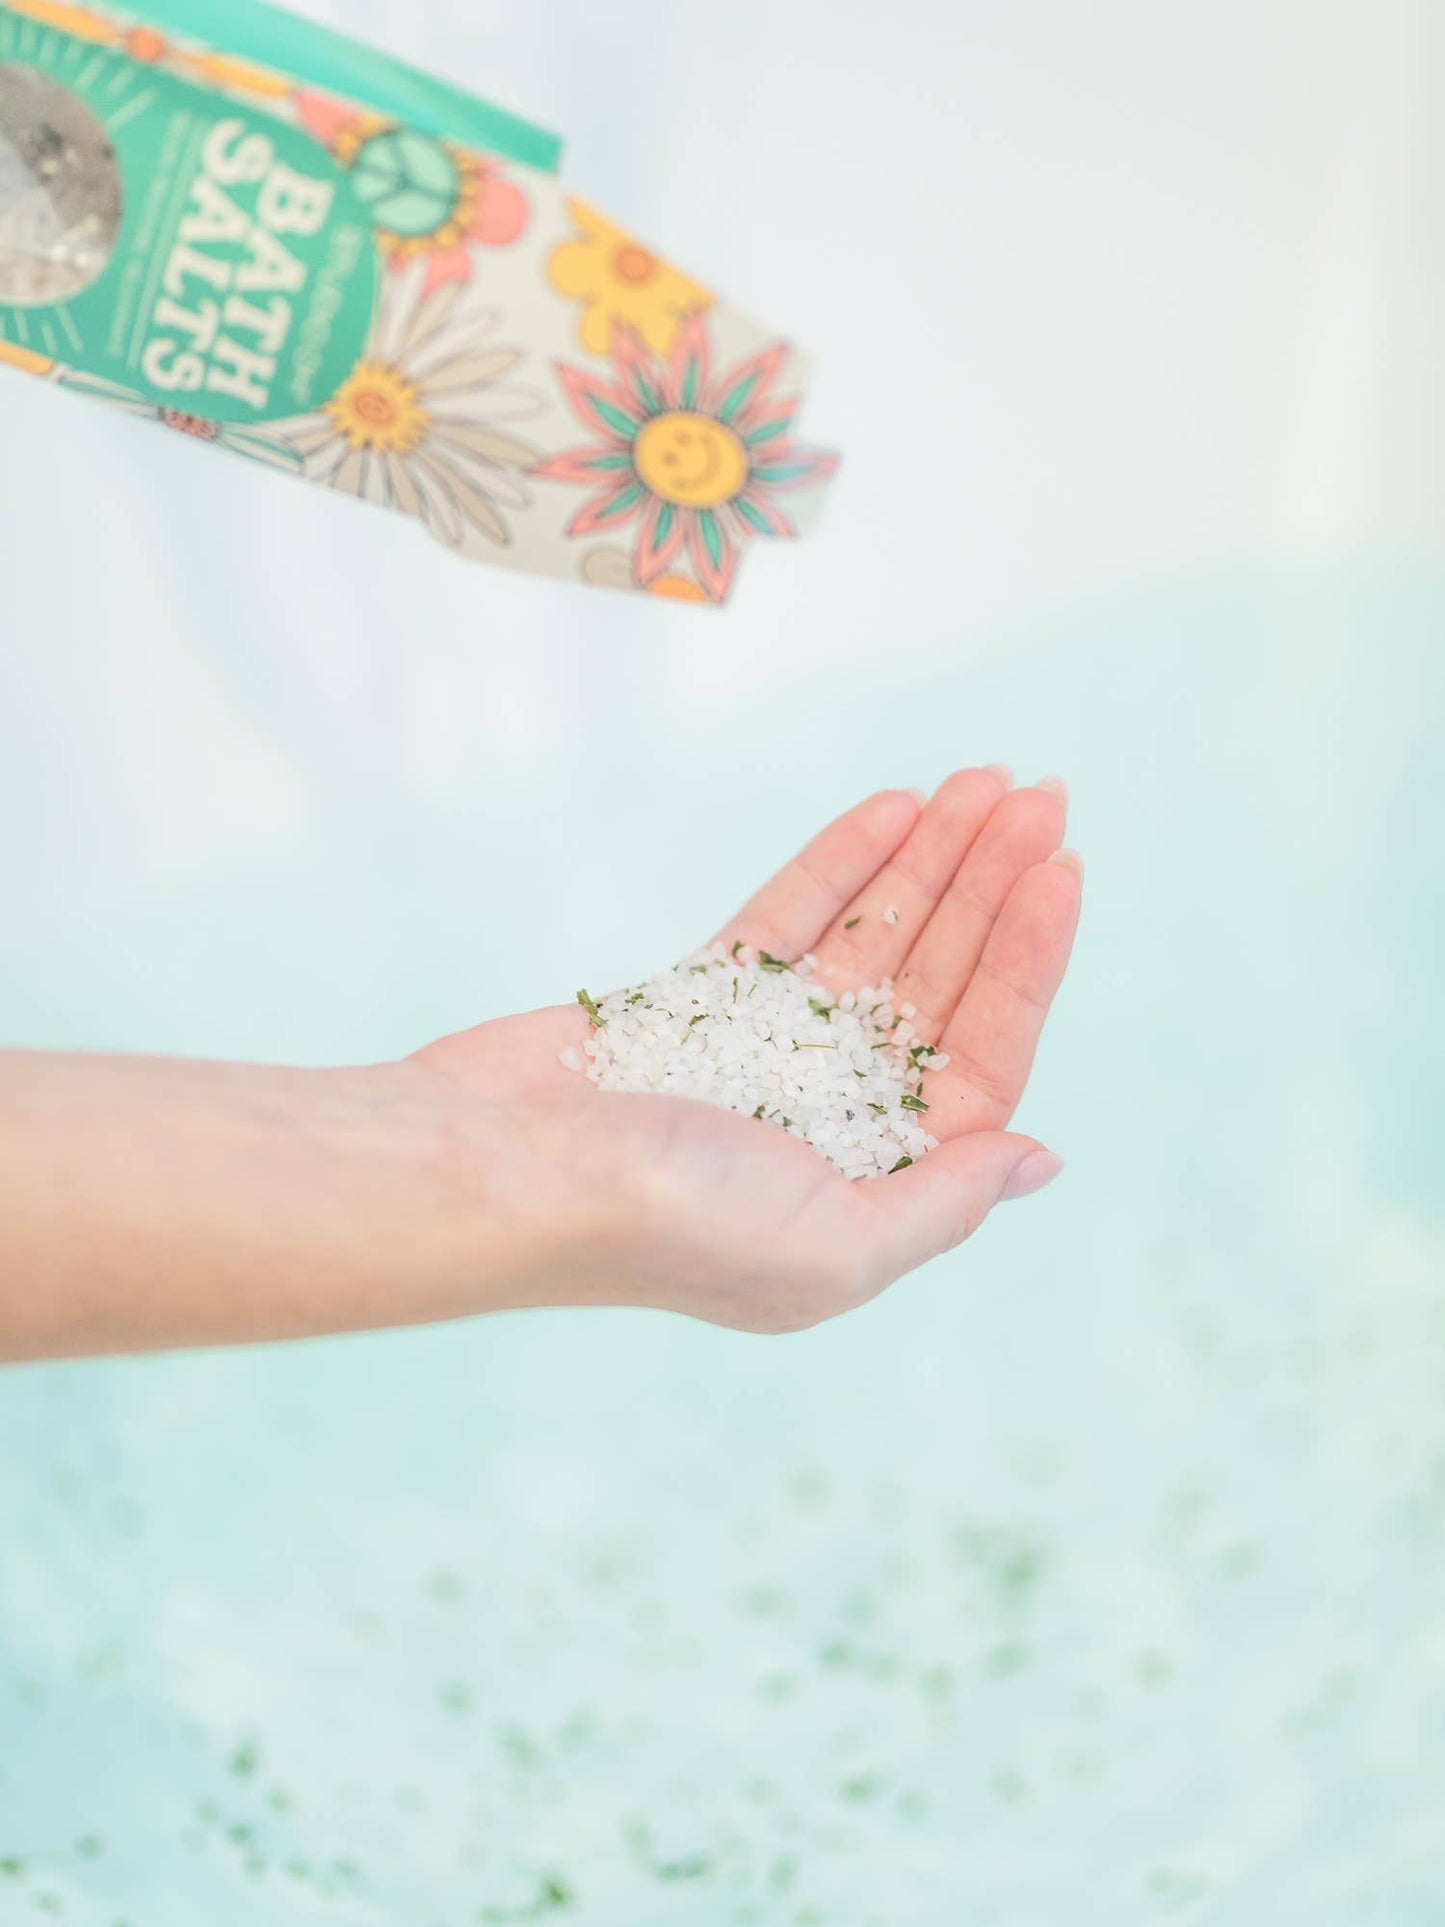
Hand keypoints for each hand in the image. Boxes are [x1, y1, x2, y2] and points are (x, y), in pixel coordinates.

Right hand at [413, 768, 1080, 1333]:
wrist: (495, 1173)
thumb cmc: (665, 1229)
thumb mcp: (834, 1251)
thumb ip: (943, 1205)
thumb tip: (1039, 1156)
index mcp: (873, 1181)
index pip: (980, 1054)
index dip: (1029, 960)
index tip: (1059, 869)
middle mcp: (830, 1116)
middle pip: (937, 982)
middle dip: (992, 889)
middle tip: (1039, 795)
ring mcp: (764, 1050)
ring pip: (871, 939)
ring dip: (930, 861)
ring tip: (980, 780)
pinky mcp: (696, 999)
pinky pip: (788, 921)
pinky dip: (840, 867)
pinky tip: (893, 810)